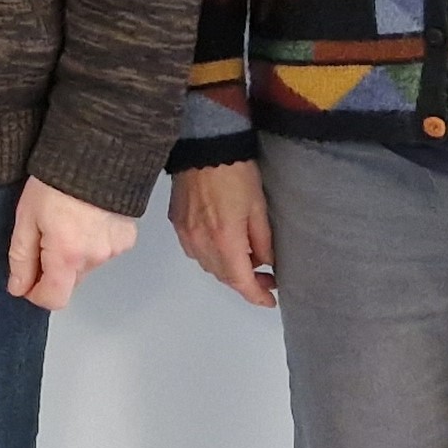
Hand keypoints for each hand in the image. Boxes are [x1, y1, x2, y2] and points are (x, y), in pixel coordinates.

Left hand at [7, 176, 136, 311]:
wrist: (95, 153)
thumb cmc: (55, 181)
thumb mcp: (26, 217)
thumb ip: (21, 257)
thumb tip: (18, 288)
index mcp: (67, 256)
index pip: (54, 300)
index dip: (36, 294)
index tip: (26, 279)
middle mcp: (95, 258)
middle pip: (69, 282)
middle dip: (53, 269)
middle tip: (43, 235)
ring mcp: (114, 249)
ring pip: (86, 265)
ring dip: (74, 253)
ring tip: (66, 220)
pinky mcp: (127, 237)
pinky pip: (104, 250)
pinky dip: (92, 241)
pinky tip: (85, 217)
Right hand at [167, 161, 276, 307]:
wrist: (203, 147)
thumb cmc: (236, 173)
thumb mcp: (259, 207)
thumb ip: (262, 241)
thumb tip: (266, 263)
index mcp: (224, 240)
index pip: (240, 281)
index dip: (256, 295)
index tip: (270, 300)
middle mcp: (200, 242)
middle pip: (223, 276)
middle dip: (245, 282)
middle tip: (266, 277)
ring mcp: (185, 233)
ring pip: (207, 265)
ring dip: (227, 269)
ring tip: (246, 260)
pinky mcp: (176, 222)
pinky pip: (194, 250)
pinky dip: (211, 255)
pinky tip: (223, 245)